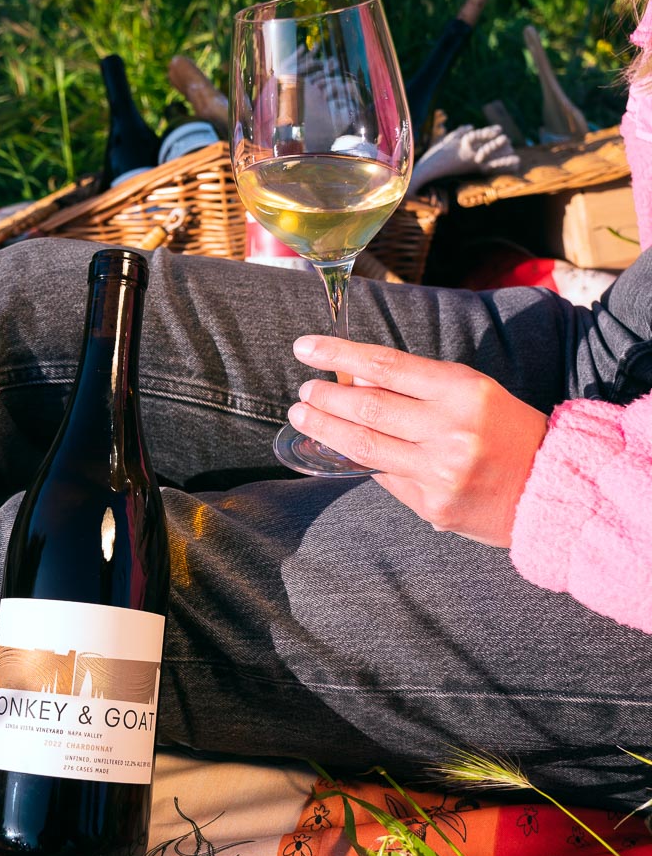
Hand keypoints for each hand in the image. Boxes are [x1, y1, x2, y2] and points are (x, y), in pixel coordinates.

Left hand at [288, 336, 548, 547]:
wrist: (552, 489)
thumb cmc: (506, 431)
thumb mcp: (471, 392)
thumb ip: (416, 386)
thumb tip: (354, 378)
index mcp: (463, 391)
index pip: (385, 365)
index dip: (338, 355)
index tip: (306, 348)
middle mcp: (450, 430)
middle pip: (367, 407)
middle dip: (324, 398)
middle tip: (303, 391)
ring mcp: (440, 472)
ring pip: (364, 446)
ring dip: (325, 429)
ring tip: (303, 416)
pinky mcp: (434, 506)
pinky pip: (384, 478)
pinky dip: (359, 460)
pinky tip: (341, 449)